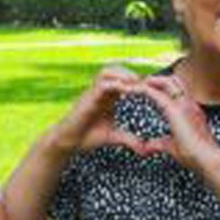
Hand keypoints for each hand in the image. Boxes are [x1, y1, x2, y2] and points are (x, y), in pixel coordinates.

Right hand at [50, 66, 164, 156]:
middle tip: (146, 83)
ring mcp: (93, 92)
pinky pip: (102, 84)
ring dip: (123, 75)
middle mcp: (101, 91)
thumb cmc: (87, 136)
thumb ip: (129, 139)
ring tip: (137, 84)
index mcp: (108, 96)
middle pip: (117, 69)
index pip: (124, 79)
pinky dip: (115, 85)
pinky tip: (126, 91)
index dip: (138, 81)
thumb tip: (145, 149)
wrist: (68, 141)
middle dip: (132, 73)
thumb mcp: (113, 137)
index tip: (152, 88)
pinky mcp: (87, 97)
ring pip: (108, 71)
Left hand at [138, 74, 219, 174]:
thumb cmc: (194, 157)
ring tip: (129, 84)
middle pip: (171, 80)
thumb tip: (146, 147)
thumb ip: (158, 143)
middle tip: (136, 84)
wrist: (207, 160)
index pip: (175, 91)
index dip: (160, 88)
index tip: (145, 90)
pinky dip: (139, 89)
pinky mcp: (174, 108)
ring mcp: (183, 103)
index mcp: (190, 110)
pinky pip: (153, 92)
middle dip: (153, 80)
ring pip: (163, 81)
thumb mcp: (172, 146)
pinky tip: (127, 90)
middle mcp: (188, 103)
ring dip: (146, 81)